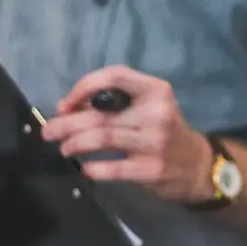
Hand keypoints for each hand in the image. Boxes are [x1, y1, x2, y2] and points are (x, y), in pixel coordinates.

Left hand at [41, 66, 215, 203]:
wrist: (198, 165)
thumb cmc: (166, 131)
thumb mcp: (150, 107)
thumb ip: (117, 103)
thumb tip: (70, 107)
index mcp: (155, 90)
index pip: (114, 76)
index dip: (84, 87)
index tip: (65, 104)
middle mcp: (156, 112)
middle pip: (101, 113)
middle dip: (67, 123)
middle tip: (48, 131)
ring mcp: (154, 142)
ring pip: (102, 138)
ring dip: (74, 143)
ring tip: (63, 148)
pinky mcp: (150, 169)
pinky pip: (112, 168)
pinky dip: (93, 168)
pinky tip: (85, 168)